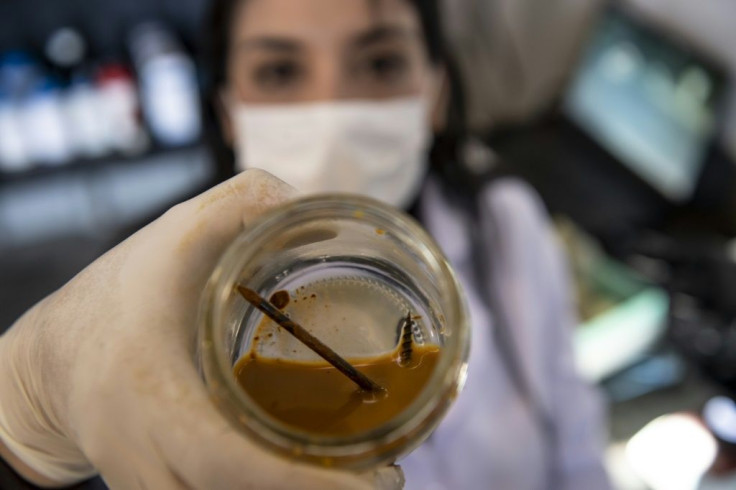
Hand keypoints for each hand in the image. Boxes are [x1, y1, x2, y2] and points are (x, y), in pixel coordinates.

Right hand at [0, 169, 402, 488]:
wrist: (55, 356)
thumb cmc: (116, 294)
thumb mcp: (177, 232)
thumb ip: (247, 205)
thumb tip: (327, 215)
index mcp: (156, 396)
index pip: (233, 461)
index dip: (304, 483)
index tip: (373, 481)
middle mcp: (147, 458)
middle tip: (382, 481)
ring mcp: (148, 485)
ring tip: (356, 481)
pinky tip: (301, 477)